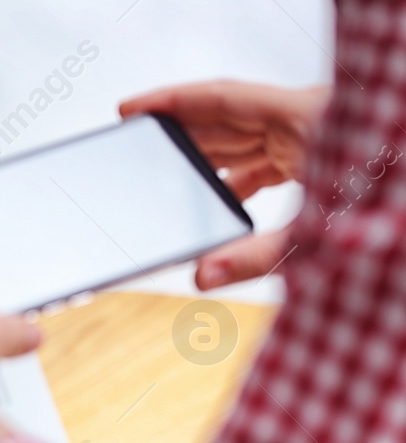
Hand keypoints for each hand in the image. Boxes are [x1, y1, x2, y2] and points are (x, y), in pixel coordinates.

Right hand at [119, 79, 328, 288]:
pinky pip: (270, 158)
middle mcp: (306, 120)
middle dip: (181, 135)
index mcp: (302, 117)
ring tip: (171, 179)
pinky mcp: (327, 155)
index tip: (130, 108)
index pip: (220, 98)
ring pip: (247, 138)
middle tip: (139, 151)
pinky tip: (225, 199)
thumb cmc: (391, 195)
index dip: (169, 102)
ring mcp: (318, 135)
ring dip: (210, 158)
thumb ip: (257, 256)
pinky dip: (242, 177)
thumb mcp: (321, 233)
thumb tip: (203, 276)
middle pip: (227, 118)